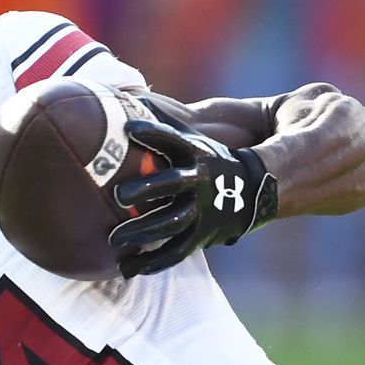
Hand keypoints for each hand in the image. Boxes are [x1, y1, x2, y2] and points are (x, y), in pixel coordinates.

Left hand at [109, 118, 277, 277]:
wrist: (251, 189)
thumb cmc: (208, 159)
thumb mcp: (193, 138)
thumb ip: (162, 122)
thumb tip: (125, 95)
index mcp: (197, 153)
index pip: (172, 139)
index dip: (152, 132)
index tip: (128, 128)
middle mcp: (200, 181)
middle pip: (169, 184)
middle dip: (144, 189)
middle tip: (118, 195)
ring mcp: (202, 210)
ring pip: (170, 223)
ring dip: (141, 232)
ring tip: (113, 240)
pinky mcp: (202, 236)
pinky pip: (176, 252)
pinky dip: (151, 262)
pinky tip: (127, 270)